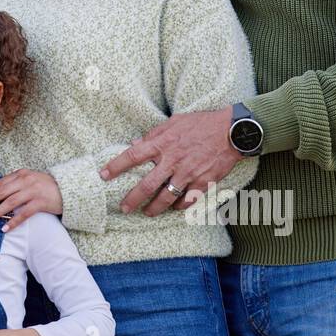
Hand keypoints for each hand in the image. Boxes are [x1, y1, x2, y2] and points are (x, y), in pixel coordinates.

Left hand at [0, 168, 61, 232]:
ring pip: (11, 202)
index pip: (0, 183)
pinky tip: (5, 228)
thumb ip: (15, 185)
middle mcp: (26, 180)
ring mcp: (34, 191)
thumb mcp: (29, 181)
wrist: (68, 189)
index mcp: (21, 174)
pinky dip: (14, 221)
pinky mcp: (41, 202)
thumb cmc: (45, 187)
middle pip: (2, 192)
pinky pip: (24, 213)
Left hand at [100, 107, 242, 215]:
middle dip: (133, 199)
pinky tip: (174, 207)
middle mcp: (173, 160)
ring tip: (148, 213)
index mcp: (163, 143)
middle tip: (124, 208)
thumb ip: (154, 134)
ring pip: (166, 197)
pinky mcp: (203, 182)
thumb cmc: (201, 123)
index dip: (116, 166)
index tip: (103, 175)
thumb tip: (135, 143)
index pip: (133, 156)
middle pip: (147, 184)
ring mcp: (188, 173)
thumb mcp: (174, 122)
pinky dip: (178, 206)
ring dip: (154, 208)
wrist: (232, 131)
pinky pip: (187, 200)